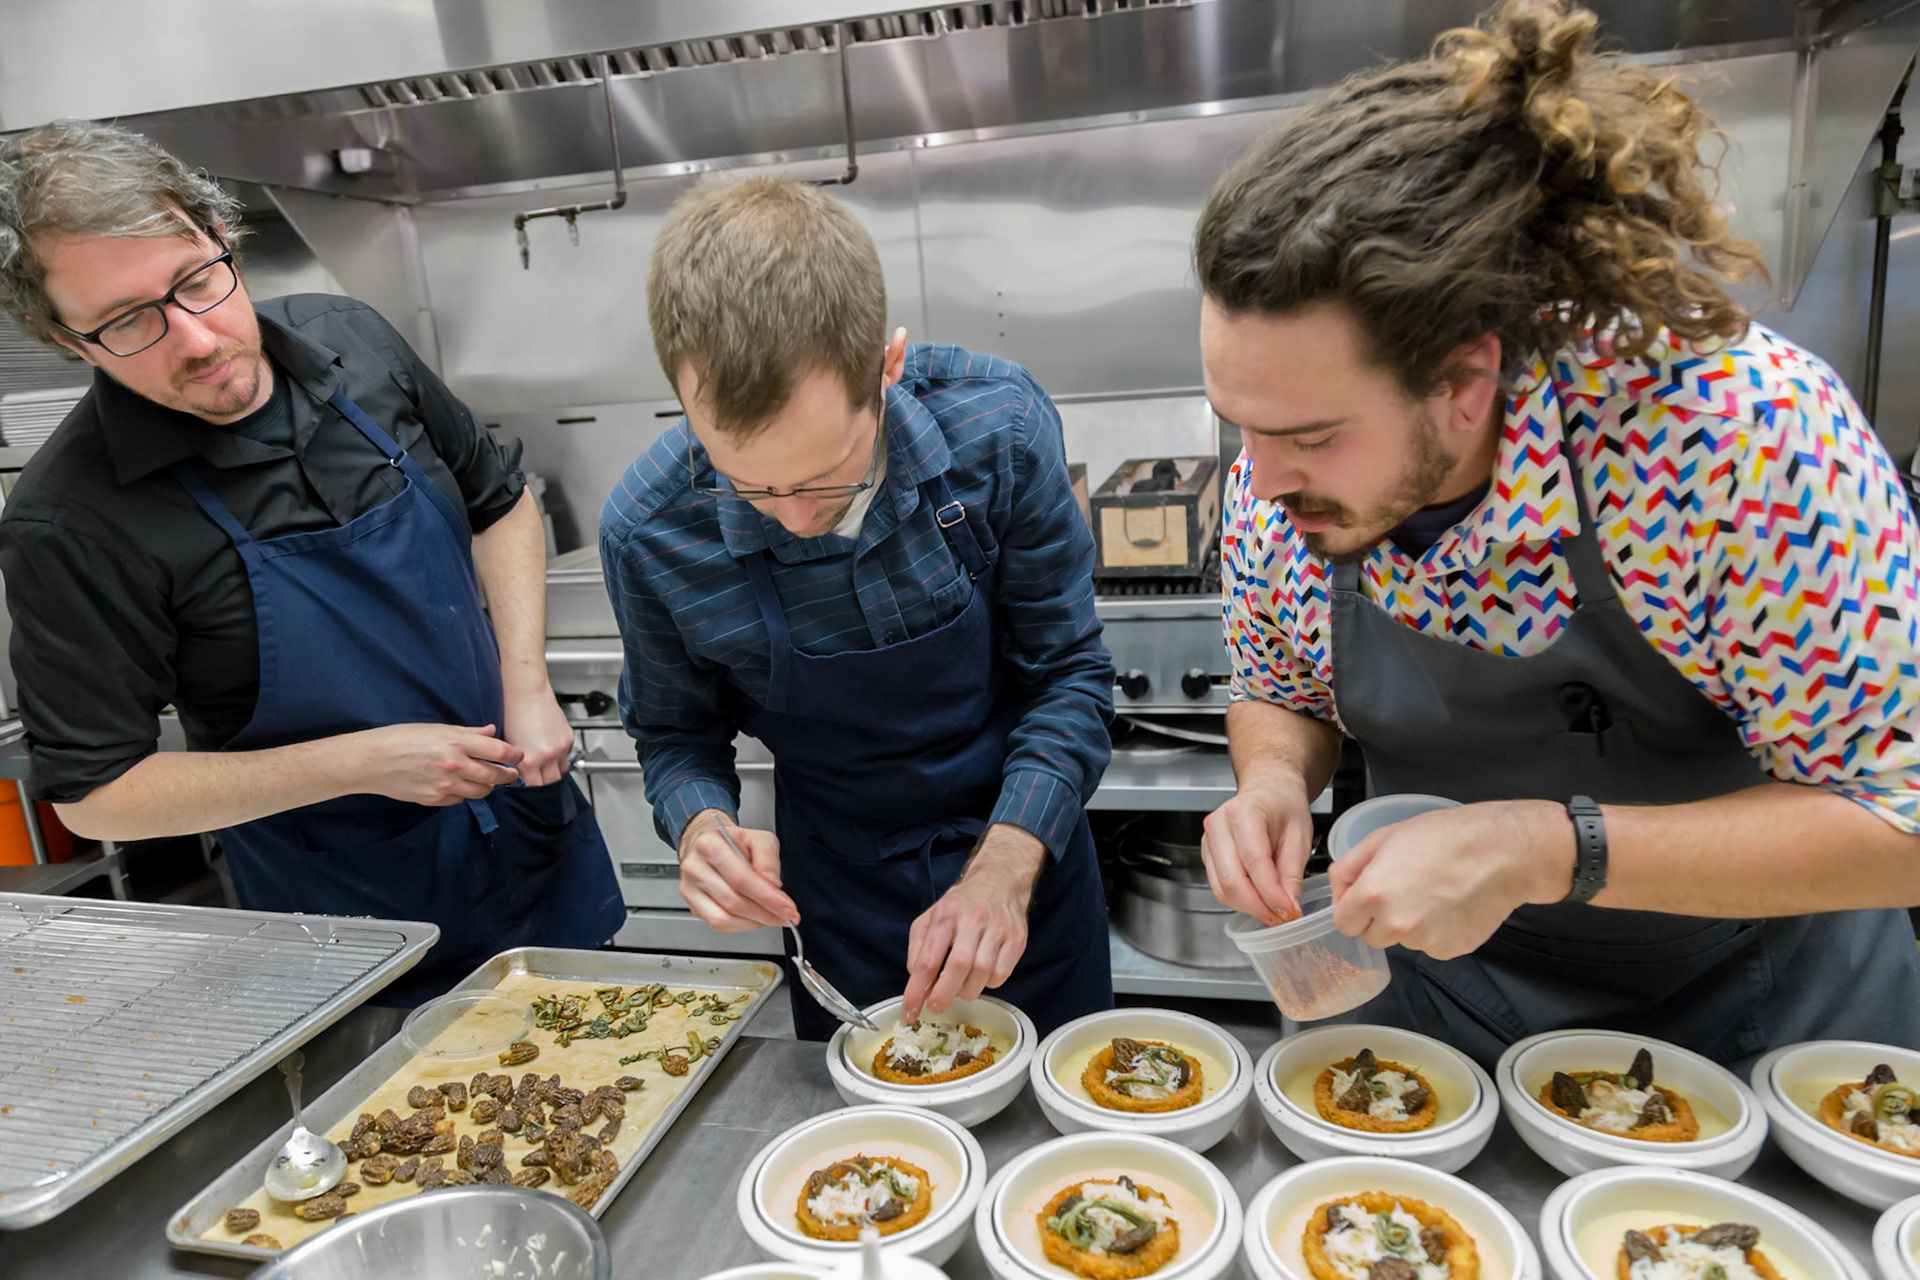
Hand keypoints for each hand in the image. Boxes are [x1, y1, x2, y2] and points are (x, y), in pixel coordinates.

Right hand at [352, 723, 523, 805]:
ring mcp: (445, 785)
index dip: (514, 755)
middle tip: (510, 773)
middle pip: (495, 775)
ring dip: (486, 786)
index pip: (499, 751)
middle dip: (507, 775)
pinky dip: (464, 794)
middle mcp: (455, 765)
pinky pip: (460, 800)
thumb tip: (491, 732)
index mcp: (457, 742)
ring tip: (484, 779)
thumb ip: (468, 733)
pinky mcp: (435, 799)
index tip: (518, 756)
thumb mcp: (437, 728)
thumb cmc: (402, 738)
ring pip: (481, 791)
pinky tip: (458, 786)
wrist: (373, 761)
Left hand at [500, 683, 574, 785]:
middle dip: (544, 781)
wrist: (526, 693)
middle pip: (551, 782)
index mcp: (530, 760)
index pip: (535, 787)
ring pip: (562, 770)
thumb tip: (518, 774)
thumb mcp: (509, 744)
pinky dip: (559, 755)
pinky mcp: (568, 738)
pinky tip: (548, 746)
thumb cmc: (513, 713)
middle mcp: (548, 755)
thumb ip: (516, 763)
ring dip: (554, 770)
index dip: (530, 786)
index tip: (527, 783)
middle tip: (536, 776)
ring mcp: (561, 747)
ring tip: (544, 763)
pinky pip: (566, 754)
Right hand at [676, 809, 794, 931]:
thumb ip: (768, 858)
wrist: (710, 846)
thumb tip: (772, 884)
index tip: (787, 907)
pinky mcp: (693, 905)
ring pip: (725, 917)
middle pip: (733, 900)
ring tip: (772, 916)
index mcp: (710, 845)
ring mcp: (690, 888)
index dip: (768, 897)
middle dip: (766, 913)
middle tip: (786, 915)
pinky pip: (718, 924)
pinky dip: (741, 925)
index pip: (741, 878)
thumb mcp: (758, 838)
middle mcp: (695, 867)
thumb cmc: (734, 842)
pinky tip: (754, 918)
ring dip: (754, 922)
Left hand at [902, 825, 1044, 1022]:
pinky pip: (1002, 973)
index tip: (910, 1011)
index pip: (928, 959)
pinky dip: (989, 983)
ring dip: (967, 990)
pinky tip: (982, 976)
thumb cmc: (961, 904)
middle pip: (959, 966)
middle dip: (944, 994)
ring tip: (960, 988)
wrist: (999, 880)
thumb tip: (916, 979)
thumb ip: (918, 947)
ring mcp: (999, 928)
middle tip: (935, 1006)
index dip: (917, 990)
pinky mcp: (1017, 938)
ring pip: (983, 972)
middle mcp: (974, 919)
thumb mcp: (930, 917)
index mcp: (947, 914)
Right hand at [1200, 773, 1314, 924]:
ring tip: (1273, 911)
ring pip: (1222, 888)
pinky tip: (1260, 900)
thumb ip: (1292, 873)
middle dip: (1258, 906)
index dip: (1271, 893)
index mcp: (1244, 812)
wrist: (1268, 792)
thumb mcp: (1300, 836)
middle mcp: (1218, 825)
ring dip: (1249, 907)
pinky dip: (1240, 900)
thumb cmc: (1284, 807)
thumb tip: (1288, 907)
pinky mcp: (1207, 855)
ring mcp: (1208, 840)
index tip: (1289, 912)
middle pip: (1231, 880)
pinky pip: (1219, 886)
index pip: (1254, 862)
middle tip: (1282, 917)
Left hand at [1328, 800, 1574, 958]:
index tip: (1365, 896)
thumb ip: (1350, 866)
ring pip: (1403, 941)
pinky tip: (1451, 905)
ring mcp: (1425, 941)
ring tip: (1434, 892)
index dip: (1352, 908)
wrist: (1503, 853)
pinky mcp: (1451, 949)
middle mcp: (1396, 925)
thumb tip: (1337, 889)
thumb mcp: (1385, 837)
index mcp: (1373, 895)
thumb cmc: (1447, 837)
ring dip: (1410, 924)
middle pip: (1372, 937)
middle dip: (1379, 919)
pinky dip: (1437, 931)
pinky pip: (1432, 945)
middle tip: (1404, 889)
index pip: (1343, 923)